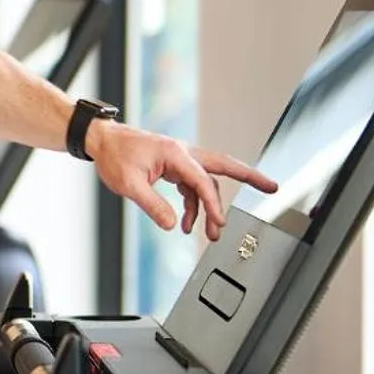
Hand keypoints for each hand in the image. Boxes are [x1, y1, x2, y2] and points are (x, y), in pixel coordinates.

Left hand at [89, 121, 278, 241]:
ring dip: (210, 207)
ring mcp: (179, 159)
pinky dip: (193, 205)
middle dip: (249, 177)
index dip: (213, 205)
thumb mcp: (129, 185)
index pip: (203, 181)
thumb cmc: (113, 155)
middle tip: (272, 187)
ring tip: (212, 232)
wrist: (101, 141)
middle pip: (223, 166)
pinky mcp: (173, 166)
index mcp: (175, 153)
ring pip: (206, 182)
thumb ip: (152, 205)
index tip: (219, 223)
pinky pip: (191, 186)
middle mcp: (182, 153)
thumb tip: (171, 224)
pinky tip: (186, 223)